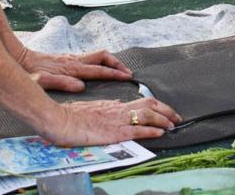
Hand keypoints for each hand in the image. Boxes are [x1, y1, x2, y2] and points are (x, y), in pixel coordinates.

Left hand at [17, 47, 132, 91]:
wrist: (18, 59)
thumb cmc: (28, 72)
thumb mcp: (42, 81)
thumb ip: (61, 83)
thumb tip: (81, 87)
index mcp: (71, 68)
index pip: (98, 69)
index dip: (114, 73)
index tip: (127, 77)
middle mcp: (73, 61)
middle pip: (102, 56)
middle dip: (117, 63)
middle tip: (127, 72)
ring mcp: (71, 59)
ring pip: (97, 56)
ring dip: (109, 62)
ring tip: (119, 70)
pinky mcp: (67, 60)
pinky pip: (89, 59)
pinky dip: (99, 63)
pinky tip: (99, 70)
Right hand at [44, 97, 181, 146]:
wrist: (57, 119)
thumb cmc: (68, 116)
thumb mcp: (89, 109)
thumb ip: (104, 108)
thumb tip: (117, 105)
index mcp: (112, 104)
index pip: (140, 101)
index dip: (156, 106)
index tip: (165, 111)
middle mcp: (117, 109)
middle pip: (149, 103)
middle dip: (166, 110)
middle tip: (177, 118)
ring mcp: (115, 120)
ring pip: (146, 114)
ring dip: (163, 119)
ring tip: (173, 125)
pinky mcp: (112, 132)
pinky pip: (136, 130)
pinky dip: (151, 130)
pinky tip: (160, 133)